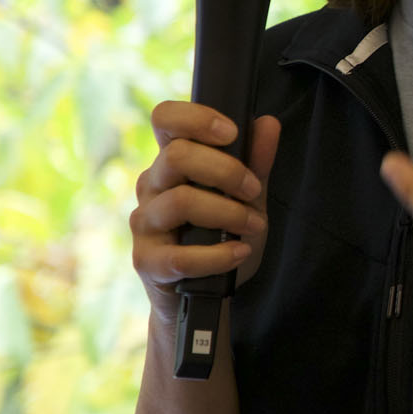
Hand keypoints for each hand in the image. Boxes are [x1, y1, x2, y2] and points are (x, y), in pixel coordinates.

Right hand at [129, 103, 279, 319]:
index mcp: (171, 162)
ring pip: (181, 201)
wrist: (207, 295)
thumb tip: (268, 123)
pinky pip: (180, 255)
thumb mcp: (248, 198)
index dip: (196, 118)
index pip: (165, 119)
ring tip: (255, 226)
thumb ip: (256, 163)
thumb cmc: (222, 237)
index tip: (232, 133)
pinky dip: (218, 255)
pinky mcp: (147, 261)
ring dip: (228, 213)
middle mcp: (151, 186)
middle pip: (177, 156)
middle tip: (253, 191)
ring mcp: (144, 223)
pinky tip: (240, 253)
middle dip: (226, 171)